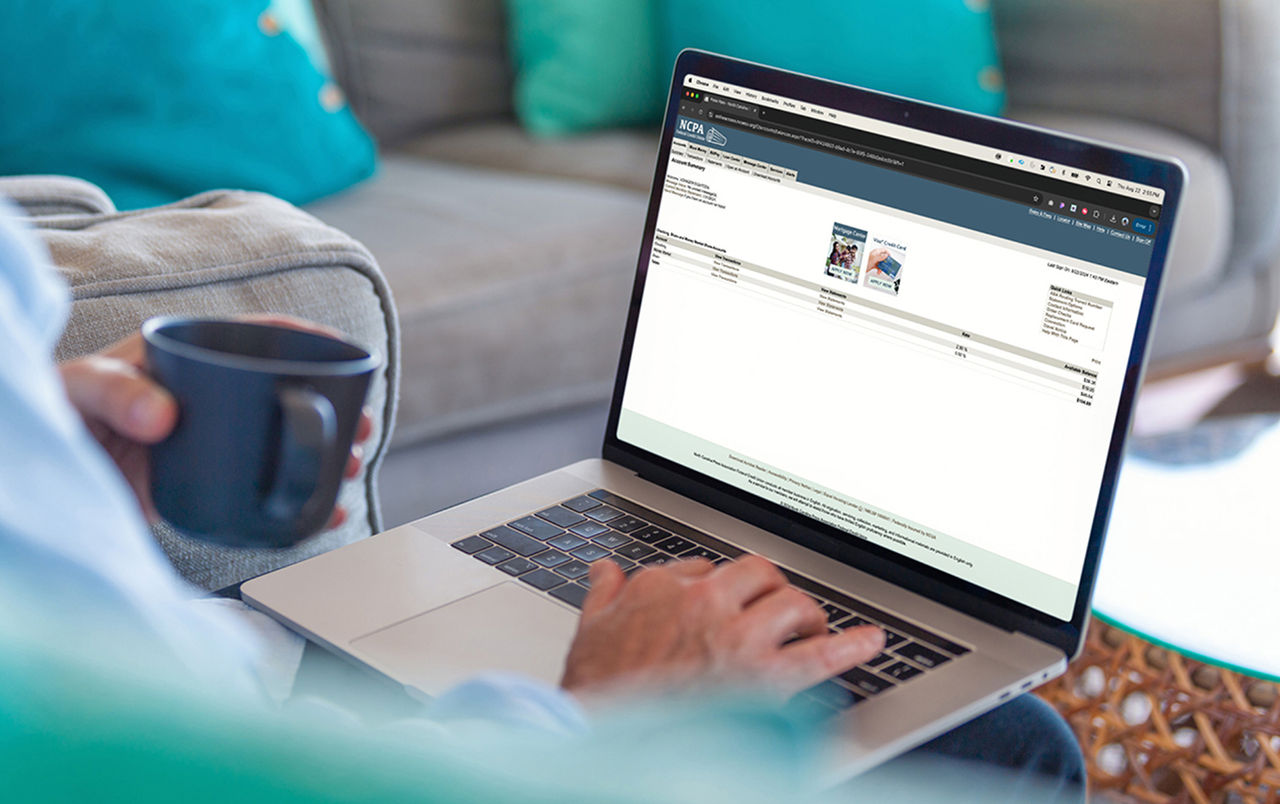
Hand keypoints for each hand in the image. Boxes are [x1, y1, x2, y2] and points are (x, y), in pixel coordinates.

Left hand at [58, 315, 372, 526]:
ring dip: (325, 457)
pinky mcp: (204, 488)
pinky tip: (320, 515)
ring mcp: (211, 443)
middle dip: (334, 409)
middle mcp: (209, 398)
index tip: (345, 353)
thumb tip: (164, 415)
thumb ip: (116, 393)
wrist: (34, 473)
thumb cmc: (58, 411)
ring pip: (282, 446)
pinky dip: (294, 507)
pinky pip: (260, 494)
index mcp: (187, 357)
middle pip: (286, 395)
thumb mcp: (80, 389)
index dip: (307, 338)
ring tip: (350, 469)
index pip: (258, 335)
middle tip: (362, 427)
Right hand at [560, 555, 883, 703]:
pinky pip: (821, 655)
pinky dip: (852, 646)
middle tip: (775, 611)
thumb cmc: (597, 692)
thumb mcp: (589, 632)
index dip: (719, 589)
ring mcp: (737, 636)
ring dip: (805, 616)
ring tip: (810, 629)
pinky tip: (871, 641)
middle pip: (757, 574)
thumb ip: (604, 595)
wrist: (603, 738)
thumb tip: (606, 571)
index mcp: (661, 586)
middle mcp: (704, 601)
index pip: (705, 569)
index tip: (725, 604)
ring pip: (791, 603)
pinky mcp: (765, 677)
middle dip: (770, 590)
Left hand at [866, 247, 889, 274]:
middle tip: (888, 264)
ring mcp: (875, 260)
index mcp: (876, 252)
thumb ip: (881, 256)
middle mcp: (876, 255)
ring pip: (882, 262)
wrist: (860, 268)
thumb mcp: (874, 258)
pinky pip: (879, 266)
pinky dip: (879, 269)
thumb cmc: (865, 262)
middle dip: (886, 261)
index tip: (890, 257)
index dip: (888, 253)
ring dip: (883, 267)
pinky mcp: (873, 265)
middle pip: (884, 257)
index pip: (884, 250)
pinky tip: (879, 271)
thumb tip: (886, 255)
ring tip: (882, 269)